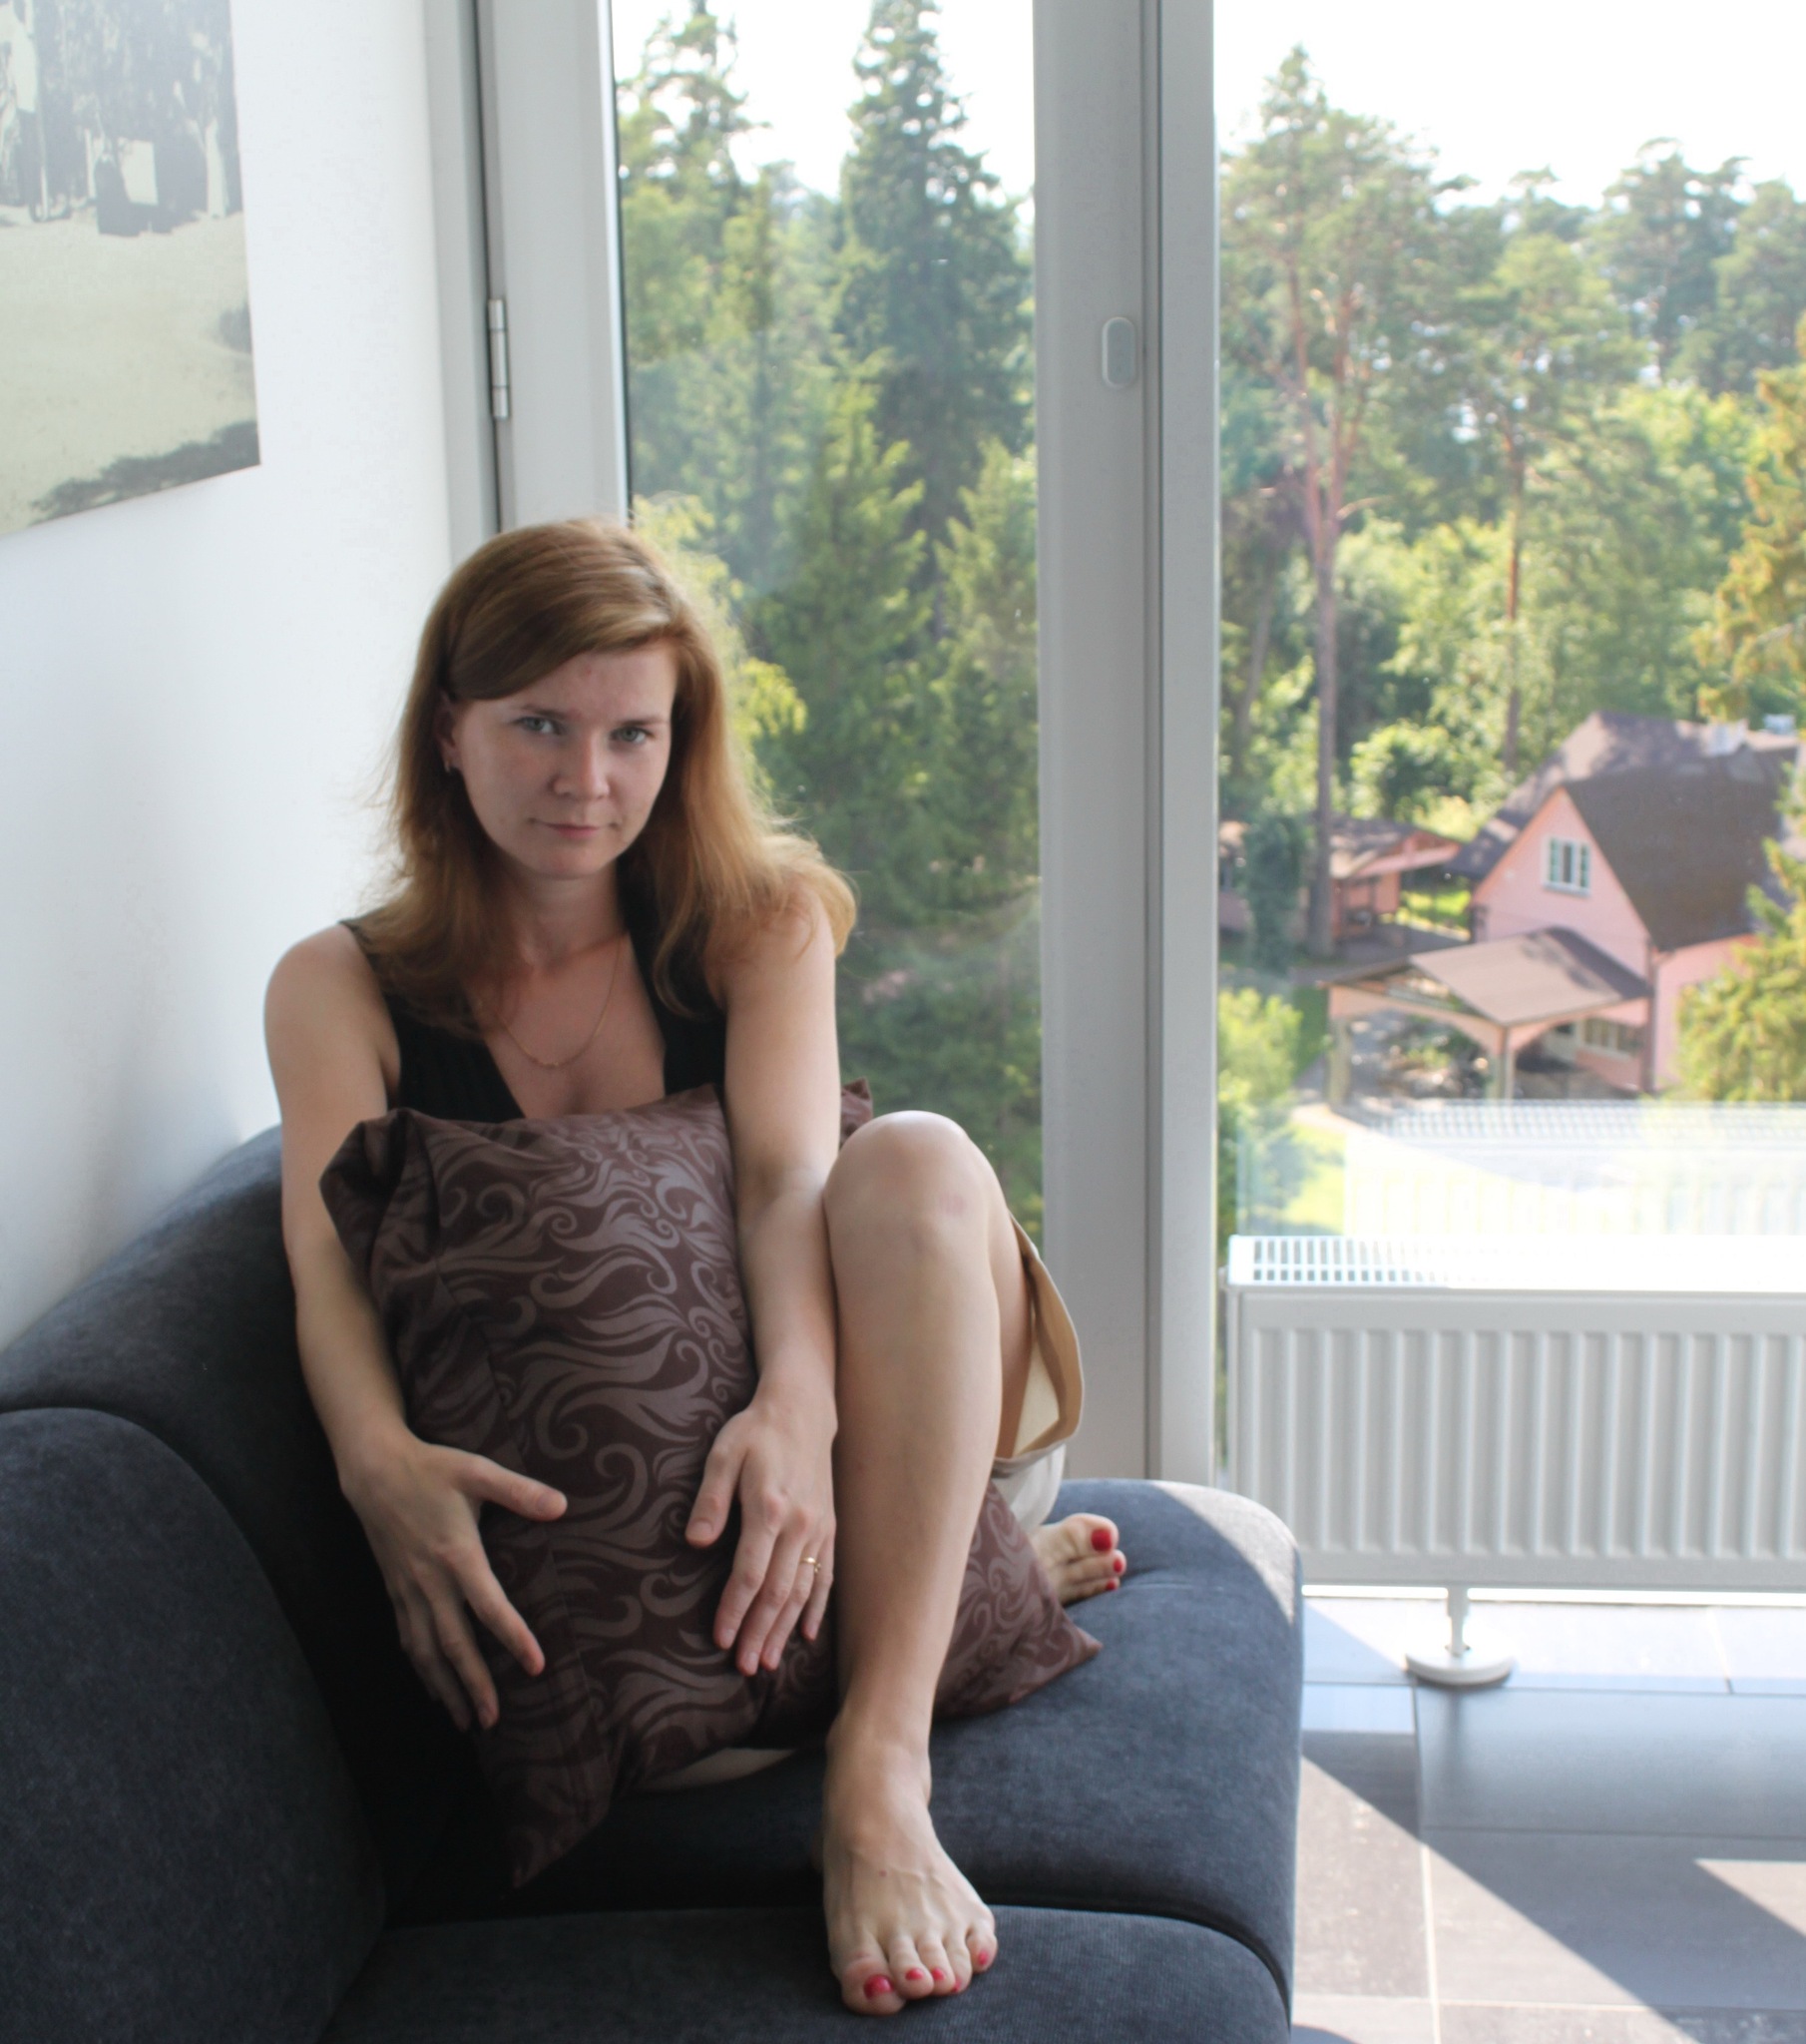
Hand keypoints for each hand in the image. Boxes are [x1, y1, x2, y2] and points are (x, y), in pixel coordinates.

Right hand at [342, 1432, 566, 1731]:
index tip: (536, 1666)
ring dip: (445, 1688)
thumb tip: (562, 1505)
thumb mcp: (477, 1471)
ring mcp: (409, 1590)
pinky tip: (432, 1687)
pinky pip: (408, 1638)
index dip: (514, 1638)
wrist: (373, 1471)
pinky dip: (421, 1668)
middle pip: (454, 1645)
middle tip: (493, 1720)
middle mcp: (430, 1581)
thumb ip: (519, 1491)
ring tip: (464, 1721)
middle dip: (473, 1685)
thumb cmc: (431, 1469)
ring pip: (426, 1651)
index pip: (489, 1608)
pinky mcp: (395, 1590)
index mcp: (457, 1555)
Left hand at [686, 1385, 834, 1675]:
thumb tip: (695, 1543)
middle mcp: (799, 1525)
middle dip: (758, 1633)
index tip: (719, 1640)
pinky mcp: (829, 1527)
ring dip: (784, 1630)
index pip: (750, 1574)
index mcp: (769, 1510)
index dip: (734, 1610)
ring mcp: (819, 1528)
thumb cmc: (755, 1432)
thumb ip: (711, 1501)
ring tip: (767, 1662)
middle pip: (778, 1592)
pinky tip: (807, 1634)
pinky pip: (826, 1575)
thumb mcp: (723, 1454)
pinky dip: (817, 1608)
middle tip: (742, 1667)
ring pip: (803, 1590)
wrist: (803, 1409)